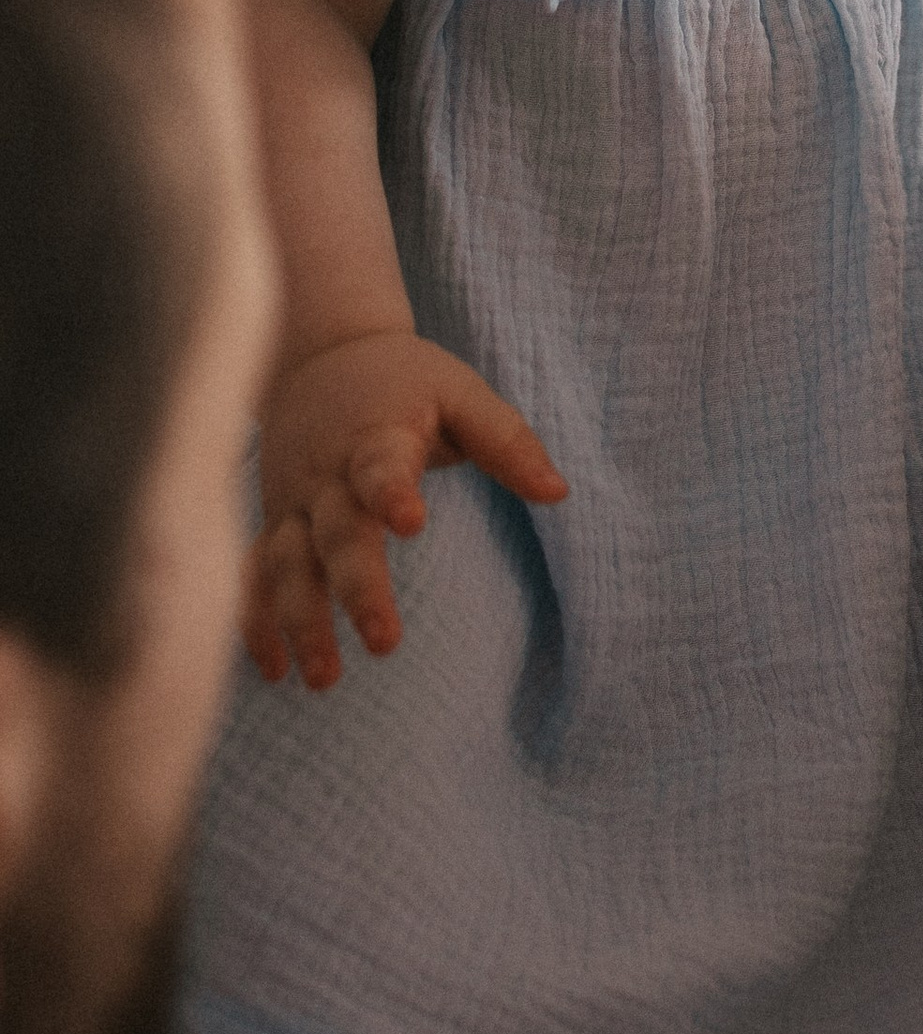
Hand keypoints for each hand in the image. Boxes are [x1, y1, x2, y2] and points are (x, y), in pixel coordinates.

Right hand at [248, 331, 566, 687]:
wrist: (318, 353)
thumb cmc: (405, 380)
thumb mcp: (460, 392)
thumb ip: (506, 442)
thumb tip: (557, 494)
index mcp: (376, 436)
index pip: (381, 465)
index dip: (392, 491)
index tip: (410, 521)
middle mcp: (327, 476)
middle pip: (336, 535)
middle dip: (356, 588)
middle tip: (384, 642)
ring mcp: (293, 503)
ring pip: (287, 565)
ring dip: (301, 622)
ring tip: (323, 679)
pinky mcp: (274, 522)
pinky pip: (254, 573)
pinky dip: (255, 620)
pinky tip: (274, 671)